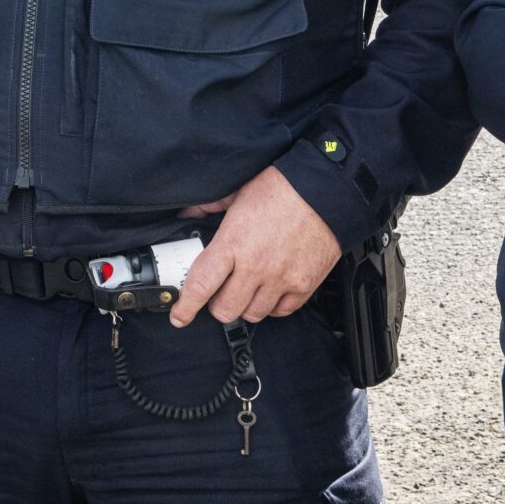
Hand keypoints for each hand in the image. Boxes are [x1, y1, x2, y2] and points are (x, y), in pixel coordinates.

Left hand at [170, 165, 340, 327]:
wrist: (325, 189)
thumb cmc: (283, 187)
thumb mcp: (237, 192)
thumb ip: (208, 207)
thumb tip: (187, 216)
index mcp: (234, 242)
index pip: (200, 285)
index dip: (185, 307)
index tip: (179, 316)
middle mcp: (256, 265)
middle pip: (225, 310)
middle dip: (216, 305)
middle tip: (217, 293)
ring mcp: (282, 278)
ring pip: (252, 314)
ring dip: (244, 306)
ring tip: (245, 289)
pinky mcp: (304, 285)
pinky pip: (281, 311)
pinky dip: (271, 306)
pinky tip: (268, 290)